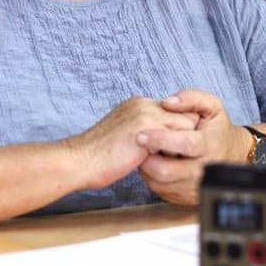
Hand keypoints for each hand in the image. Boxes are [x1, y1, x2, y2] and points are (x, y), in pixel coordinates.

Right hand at [65, 97, 197, 189]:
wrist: (80, 160)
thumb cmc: (98, 156)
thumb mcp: (123, 134)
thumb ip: (142, 131)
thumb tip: (158, 141)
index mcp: (137, 104)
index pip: (173, 111)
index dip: (177, 129)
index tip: (175, 146)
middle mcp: (144, 104)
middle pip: (184, 113)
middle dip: (185, 134)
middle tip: (179, 153)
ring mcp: (146, 114)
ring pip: (186, 123)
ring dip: (183, 143)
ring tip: (173, 158)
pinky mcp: (148, 128)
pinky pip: (179, 136)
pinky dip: (177, 150)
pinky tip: (167, 161)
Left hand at [136, 89, 251, 205]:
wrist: (231, 154)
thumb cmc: (217, 128)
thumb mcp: (212, 106)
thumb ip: (191, 98)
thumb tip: (167, 102)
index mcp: (210, 145)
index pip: (185, 145)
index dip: (161, 140)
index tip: (140, 135)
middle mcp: (203, 170)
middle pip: (167, 171)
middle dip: (146, 158)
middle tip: (139, 144)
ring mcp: (194, 187)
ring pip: (159, 183)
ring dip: (146, 167)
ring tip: (148, 151)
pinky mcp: (185, 197)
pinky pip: (159, 190)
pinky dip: (151, 176)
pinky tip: (155, 162)